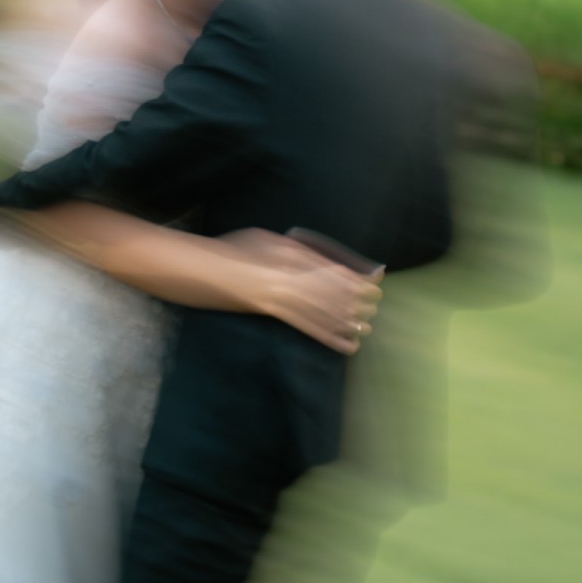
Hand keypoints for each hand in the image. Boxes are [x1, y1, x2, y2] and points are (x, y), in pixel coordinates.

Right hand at [221, 231, 382, 353]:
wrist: (206, 268)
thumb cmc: (233, 249)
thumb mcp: (266, 238)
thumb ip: (292, 247)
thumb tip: (310, 254)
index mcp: (292, 251)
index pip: (333, 266)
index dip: (356, 277)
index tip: (374, 282)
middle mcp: (293, 271)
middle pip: (335, 288)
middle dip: (359, 299)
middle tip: (375, 306)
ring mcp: (283, 293)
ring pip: (325, 309)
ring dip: (349, 320)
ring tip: (366, 327)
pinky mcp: (274, 311)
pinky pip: (308, 327)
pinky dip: (330, 336)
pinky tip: (345, 345)